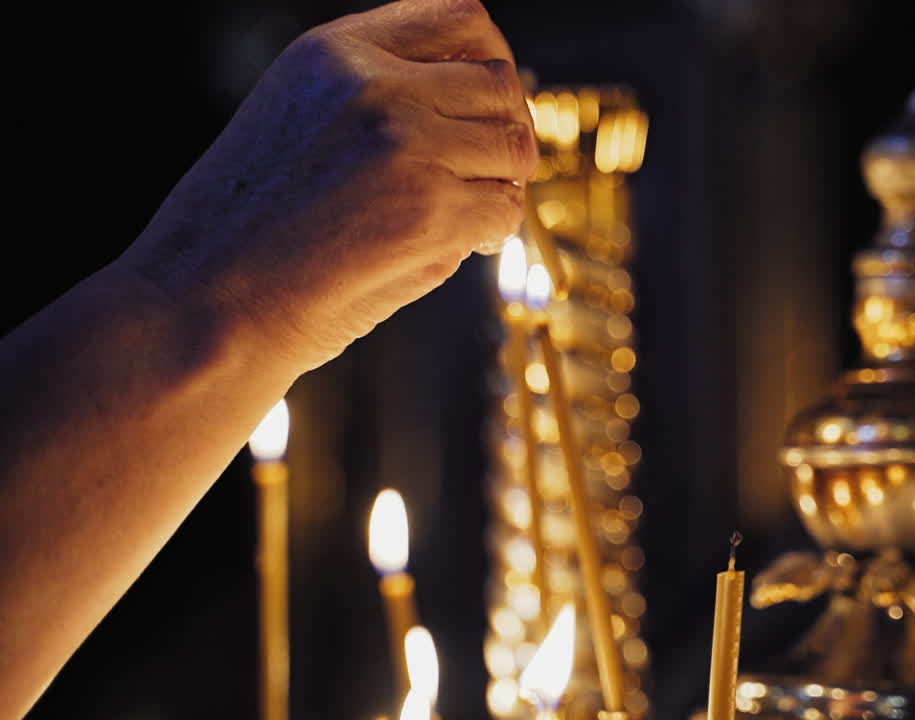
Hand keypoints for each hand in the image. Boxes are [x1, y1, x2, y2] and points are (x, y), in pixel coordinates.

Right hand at [121, 0, 535, 373]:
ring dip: (498, 185)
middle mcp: (373, 82)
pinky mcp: (430, 207)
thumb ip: (382, 98)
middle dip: (503, 133)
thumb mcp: (300, 120)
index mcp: (335, 51)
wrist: (204, 305)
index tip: (489, 108)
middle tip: (482, 177)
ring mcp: (404, 141)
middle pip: (499, 85)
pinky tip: (449, 247)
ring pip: (513, 147)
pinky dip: (490, 234)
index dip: (492, 64)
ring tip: (457, 217)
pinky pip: (507, 209)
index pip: (460, 19)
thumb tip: (486, 113)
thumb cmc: (247, 231)